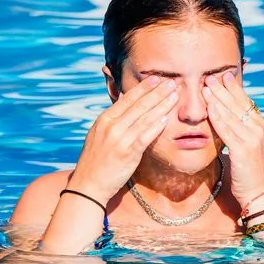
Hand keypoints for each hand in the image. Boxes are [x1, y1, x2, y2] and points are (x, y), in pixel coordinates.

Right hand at [69, 76, 177, 200]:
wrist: (88, 184)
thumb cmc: (96, 160)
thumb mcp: (100, 134)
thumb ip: (113, 119)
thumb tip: (126, 101)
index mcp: (104, 119)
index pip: (128, 98)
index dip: (144, 88)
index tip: (157, 78)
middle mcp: (111, 126)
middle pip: (139, 104)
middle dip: (158, 92)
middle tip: (172, 81)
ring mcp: (120, 138)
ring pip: (145, 117)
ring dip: (162, 105)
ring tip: (175, 95)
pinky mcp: (128, 153)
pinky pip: (145, 136)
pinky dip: (156, 126)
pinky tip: (167, 118)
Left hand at [203, 71, 263, 208]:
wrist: (256, 189)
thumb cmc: (246, 166)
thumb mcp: (244, 141)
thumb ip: (237, 126)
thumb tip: (224, 110)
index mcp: (259, 124)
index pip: (245, 100)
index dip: (233, 87)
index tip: (222, 74)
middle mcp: (258, 128)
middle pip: (238, 103)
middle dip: (223, 89)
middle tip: (210, 76)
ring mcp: (252, 138)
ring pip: (231, 114)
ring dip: (217, 98)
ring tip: (206, 87)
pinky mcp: (243, 149)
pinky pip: (227, 129)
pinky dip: (217, 117)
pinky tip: (209, 108)